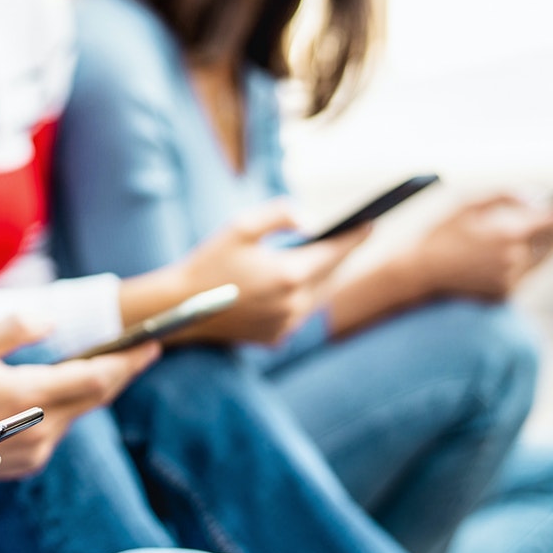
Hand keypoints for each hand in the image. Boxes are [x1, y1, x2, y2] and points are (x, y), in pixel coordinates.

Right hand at [0, 315, 159, 481]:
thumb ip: (12, 330)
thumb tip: (51, 319)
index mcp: (30, 397)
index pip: (97, 378)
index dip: (128, 361)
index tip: (150, 343)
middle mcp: (42, 429)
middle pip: (96, 397)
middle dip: (121, 373)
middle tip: (143, 350)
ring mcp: (37, 450)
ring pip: (78, 413)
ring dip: (93, 389)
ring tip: (108, 364)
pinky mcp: (28, 461)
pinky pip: (59, 429)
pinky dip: (67, 407)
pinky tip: (64, 390)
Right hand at [174, 203, 366, 344]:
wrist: (181, 308)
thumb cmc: (209, 262)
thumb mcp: (241, 226)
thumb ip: (280, 214)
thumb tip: (310, 220)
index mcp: (289, 274)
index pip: (335, 252)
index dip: (355, 237)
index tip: (371, 224)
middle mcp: (294, 304)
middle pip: (332, 275)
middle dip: (343, 255)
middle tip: (354, 236)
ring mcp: (286, 324)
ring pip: (320, 296)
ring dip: (326, 277)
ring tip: (333, 256)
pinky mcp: (276, 337)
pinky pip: (300, 313)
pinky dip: (304, 296)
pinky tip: (301, 283)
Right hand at [408, 193, 552, 301]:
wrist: (420, 275)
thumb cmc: (441, 236)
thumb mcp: (467, 206)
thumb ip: (504, 197)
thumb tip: (536, 199)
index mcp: (507, 235)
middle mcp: (514, 260)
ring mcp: (511, 279)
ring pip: (543, 259)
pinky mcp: (505, 293)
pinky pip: (527, 273)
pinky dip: (533, 259)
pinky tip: (536, 249)